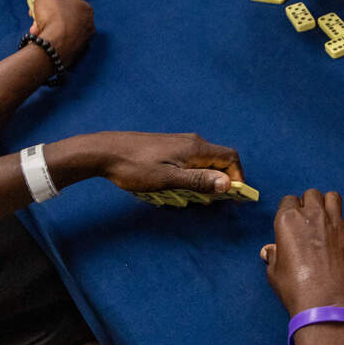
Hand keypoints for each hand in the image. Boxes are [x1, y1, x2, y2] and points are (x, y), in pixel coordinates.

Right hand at [26, 0, 94, 65]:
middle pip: (63, 19)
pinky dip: (52, 43)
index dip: (49, 5)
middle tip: (37, 22)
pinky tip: (43, 42)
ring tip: (37, 33)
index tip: (40, 8)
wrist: (54, 47)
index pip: (65, 3)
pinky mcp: (77, 54)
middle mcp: (89, 25)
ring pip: (62, 32)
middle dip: (47, 20)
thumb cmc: (53, 17)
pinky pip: (62, 45)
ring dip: (48, 31)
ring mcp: (84, 41)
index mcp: (86, 9)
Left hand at [85, 130, 242, 196]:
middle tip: (211, 202)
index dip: (238, 177)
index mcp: (195, 148)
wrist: (105, 151)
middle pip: (219, 160)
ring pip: (204, 162)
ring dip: (205, 180)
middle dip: (220, 182)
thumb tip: (227, 184)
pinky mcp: (169, 147)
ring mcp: (180, 143)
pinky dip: (193, 176)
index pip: (230, 158)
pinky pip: (191, 162)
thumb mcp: (168, 179)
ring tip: (192, 197)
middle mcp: (192, 142)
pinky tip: (178, 188)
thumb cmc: (135, 167)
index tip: (234, 197)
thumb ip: (199, 181)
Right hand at [262, 189, 343, 317]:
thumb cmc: (295, 289)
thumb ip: (273, 255)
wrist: (326, 303)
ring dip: (327, 204)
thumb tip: (270, 250)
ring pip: (333, 197)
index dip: (290, 210)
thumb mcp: (275, 272)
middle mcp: (312, 215)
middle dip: (309, 203)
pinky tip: (338, 240)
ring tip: (325, 220)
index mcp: (288, 220)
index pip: (289, 200)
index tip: (292, 223)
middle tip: (309, 220)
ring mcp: (335, 222)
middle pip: (311, 194)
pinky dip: (341, 225)